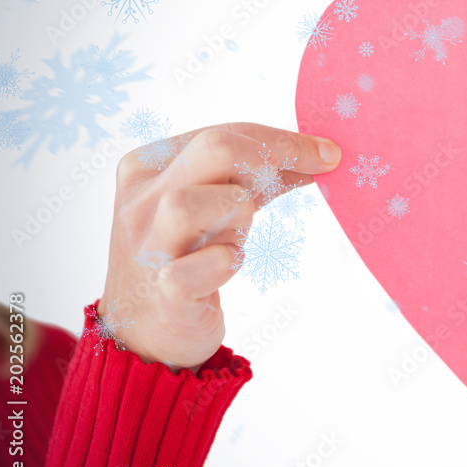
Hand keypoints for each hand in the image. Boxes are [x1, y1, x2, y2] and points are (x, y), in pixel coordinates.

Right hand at [98, 123, 340, 371]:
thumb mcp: (217, 205)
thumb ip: (256, 178)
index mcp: (148, 167)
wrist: (147, 332)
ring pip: (189, 205)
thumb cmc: (188, 256)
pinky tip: (231, 264)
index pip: (221, 133)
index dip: (282, 141)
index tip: (326, 153)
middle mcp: (140, 202)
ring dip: (236, 212)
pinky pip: (189, 273)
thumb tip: (318, 153)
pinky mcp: (163, 295)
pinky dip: (221, 264)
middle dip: (274, 158)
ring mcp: (147, 249)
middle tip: (314, 173)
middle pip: (212, 150)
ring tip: (241, 234)